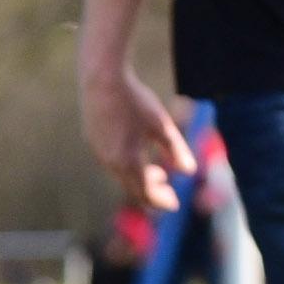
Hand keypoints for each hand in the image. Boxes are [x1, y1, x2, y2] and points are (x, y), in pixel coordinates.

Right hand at [79, 61, 196, 211]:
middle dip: (152, 193)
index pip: (146, 192)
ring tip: (157, 172)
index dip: (161, 201)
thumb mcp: (161, 125)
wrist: (102, 79)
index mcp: (128, 161)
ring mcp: (99, 153)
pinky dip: (128, 166)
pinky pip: (112, 163)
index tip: (175, 204)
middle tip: (169, 191)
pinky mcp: (93, 141)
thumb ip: (176, 150)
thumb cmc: (135, 100)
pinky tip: (137, 155)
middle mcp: (110, 162)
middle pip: (132, 188)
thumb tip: (190, 171)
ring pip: (121, 175)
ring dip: (140, 178)